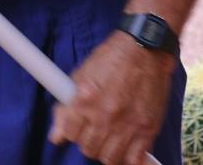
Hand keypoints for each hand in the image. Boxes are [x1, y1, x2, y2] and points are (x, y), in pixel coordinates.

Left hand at [49, 30, 174, 164]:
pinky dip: (129, 157)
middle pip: (88, 149)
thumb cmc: (113, 57)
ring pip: (109, 158)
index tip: (79, 126)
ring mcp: (126, 124)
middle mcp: (104, 115)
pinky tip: (127, 145)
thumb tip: (55, 136)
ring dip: (107, 150)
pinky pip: (134, 160)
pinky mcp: (147, 129)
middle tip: (96, 129)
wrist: (145, 49)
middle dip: (89, 141)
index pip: (69, 134)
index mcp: (85, 98)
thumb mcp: (82, 74)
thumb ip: (66, 106)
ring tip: (111, 137)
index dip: (73, 131)